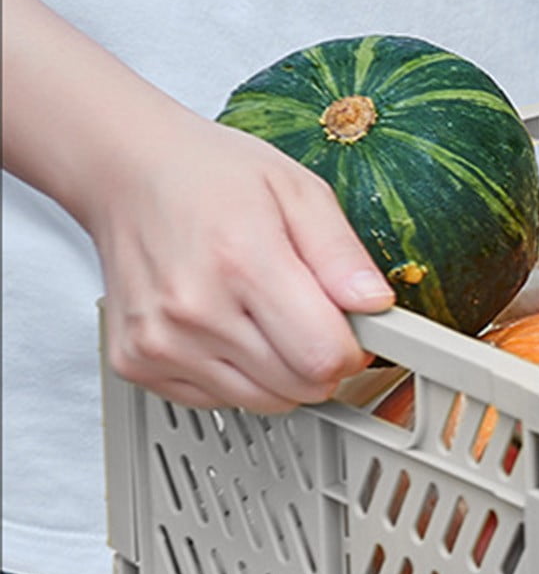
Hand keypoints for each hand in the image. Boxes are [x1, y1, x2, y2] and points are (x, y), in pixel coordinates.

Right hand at [86, 110, 394, 413]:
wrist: (128, 172)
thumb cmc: (212, 176)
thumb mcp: (300, 191)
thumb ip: (342, 254)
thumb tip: (375, 304)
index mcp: (243, 261)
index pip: (323, 356)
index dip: (353, 348)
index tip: (354, 327)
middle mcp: (195, 310)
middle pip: (298, 386)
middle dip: (321, 359)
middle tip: (312, 314)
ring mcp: (159, 342)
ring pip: (262, 401)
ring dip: (281, 372)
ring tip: (267, 314)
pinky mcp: (135, 363)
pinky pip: (217, 400)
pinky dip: (237, 374)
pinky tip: (229, 326)